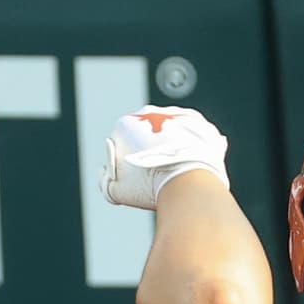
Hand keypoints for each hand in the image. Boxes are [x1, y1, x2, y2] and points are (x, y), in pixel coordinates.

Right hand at [104, 105, 229, 208]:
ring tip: (177, 168)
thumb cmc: (152, 186)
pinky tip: (192, 161)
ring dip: (172, 145)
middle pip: (147, 134)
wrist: (189, 184)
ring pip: (171, 131)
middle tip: (159, 173)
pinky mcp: (199, 122)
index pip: (123, 141)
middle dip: (151, 150)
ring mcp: (176, 115)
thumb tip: (104, 173)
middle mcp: (150, 112)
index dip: (129, 160)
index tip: (139, 176)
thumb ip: (104, 181)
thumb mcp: (117, 191)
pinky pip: (193, 133)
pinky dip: (192, 145)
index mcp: (125, 124)